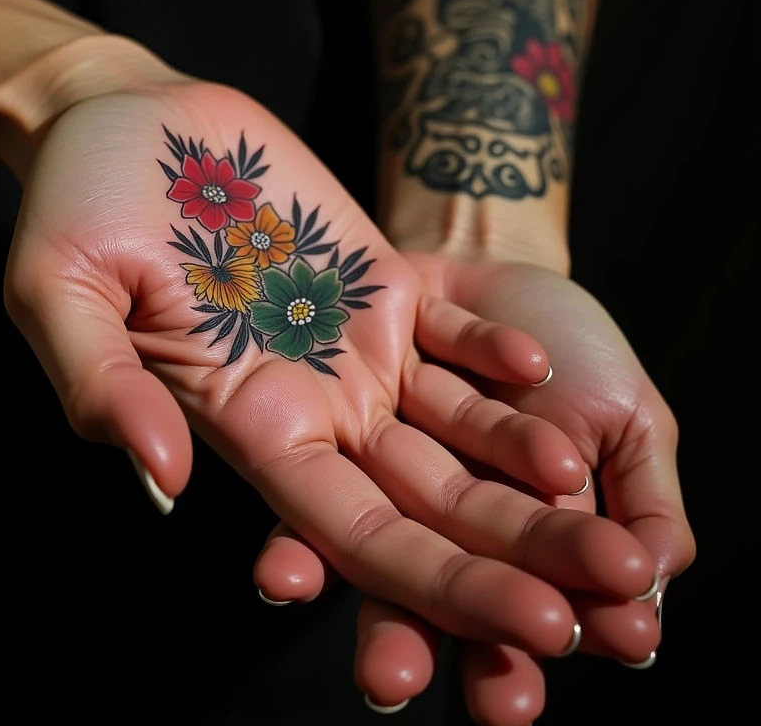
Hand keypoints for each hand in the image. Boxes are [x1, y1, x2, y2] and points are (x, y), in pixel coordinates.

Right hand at [2, 74, 656, 656]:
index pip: (349, 533)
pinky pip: (449, 332)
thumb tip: (164, 485)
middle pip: (426, 501)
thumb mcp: (57, 291)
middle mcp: (307, 398)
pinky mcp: (373, 278)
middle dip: (519, 550)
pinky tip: (544, 374)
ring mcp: (347, 338)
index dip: (438, 584)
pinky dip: (495, 356)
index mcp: (239, 423)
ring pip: (455, 427)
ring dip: (532, 464)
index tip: (528, 626)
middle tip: (618, 586)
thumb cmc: (72, 202)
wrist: (125, 120)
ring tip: (609, 501)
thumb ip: (103, 386)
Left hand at [254, 255, 695, 721]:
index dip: (506, 651)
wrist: (501, 260)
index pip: (501, 602)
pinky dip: (319, 500)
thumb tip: (650, 594)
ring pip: (337, 514)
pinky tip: (296, 558)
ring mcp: (368, 443)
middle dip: (401, 634)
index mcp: (497, 518)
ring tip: (291, 590)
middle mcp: (419, 493)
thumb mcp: (626, 419)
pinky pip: (312, 444)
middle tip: (391, 679)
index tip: (508, 700)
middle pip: (405, 576)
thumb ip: (644, 502)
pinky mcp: (332, 392)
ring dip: (316, 561)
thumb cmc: (576, 345)